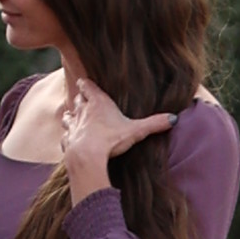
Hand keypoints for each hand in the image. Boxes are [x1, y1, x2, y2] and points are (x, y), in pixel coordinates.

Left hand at [59, 72, 175, 204]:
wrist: (87, 156)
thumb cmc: (110, 139)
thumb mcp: (136, 131)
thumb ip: (154, 124)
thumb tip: (174, 119)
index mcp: (98, 103)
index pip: (88, 87)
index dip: (86, 85)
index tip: (84, 82)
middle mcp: (82, 111)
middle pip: (77, 100)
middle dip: (80, 99)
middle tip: (82, 99)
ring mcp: (72, 126)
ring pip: (67, 116)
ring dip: (70, 116)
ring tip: (73, 117)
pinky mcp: (67, 141)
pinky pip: (65, 135)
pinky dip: (68, 136)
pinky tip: (71, 139)